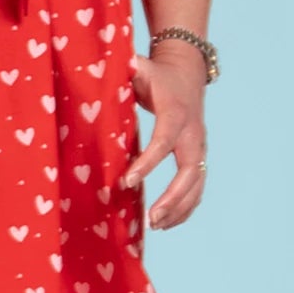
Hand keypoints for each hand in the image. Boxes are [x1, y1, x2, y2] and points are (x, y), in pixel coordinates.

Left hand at [118, 44, 209, 229]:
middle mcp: (193, 131)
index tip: (126, 181)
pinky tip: (168, 222)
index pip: (164, 140)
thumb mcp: (140, 66)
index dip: (148, 162)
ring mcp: (199, 145)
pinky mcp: (199, 155)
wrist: (187, 71)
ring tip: (157, 225)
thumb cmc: (156, 73)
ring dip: (180, 207)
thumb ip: (122, 70)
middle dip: (172, 197)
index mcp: (176, 112)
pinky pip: (198, 186)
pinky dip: (187, 206)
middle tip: (151, 219)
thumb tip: (94, 69)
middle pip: (189, 170)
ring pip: (197, 182)